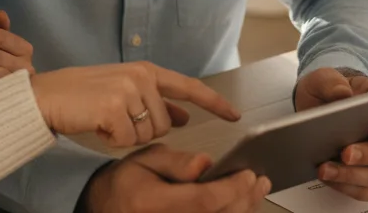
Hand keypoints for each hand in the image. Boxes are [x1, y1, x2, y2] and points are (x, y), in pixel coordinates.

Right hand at [30, 61, 240, 147]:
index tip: (235, 114)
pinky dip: (112, 140)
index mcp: (146, 70)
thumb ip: (155, 101)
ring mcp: (127, 90)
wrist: (46, 95)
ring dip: (128, 136)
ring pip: (148, 135)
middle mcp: (141, 77)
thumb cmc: (82, 96)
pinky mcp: (113, 108)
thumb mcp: (124, 92)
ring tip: (105, 119)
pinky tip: (97, 125)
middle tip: (116, 119)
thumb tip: (184, 117)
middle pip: (166, 124)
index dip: (213, 102)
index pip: (188, 87)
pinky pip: (127, 140)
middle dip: (144, 131)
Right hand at [79, 144, 270, 212]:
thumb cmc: (128, 184)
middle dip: (244, 199)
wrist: (109, 208)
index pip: (203, 201)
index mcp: (152, 204)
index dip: (231, 189)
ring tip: (255, 192)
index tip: (247, 174)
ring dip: (244, 210)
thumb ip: (175, 161)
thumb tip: (205, 164)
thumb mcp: (144, 160)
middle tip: (258, 181)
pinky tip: (241, 206)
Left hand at [295, 68, 367, 201]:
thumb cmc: (332, 91)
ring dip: (353, 176)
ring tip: (326, 168)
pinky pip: (367, 192)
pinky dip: (347, 187)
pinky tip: (329, 177)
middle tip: (345, 153)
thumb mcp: (326, 78)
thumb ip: (332, 82)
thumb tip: (341, 95)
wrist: (320, 109)